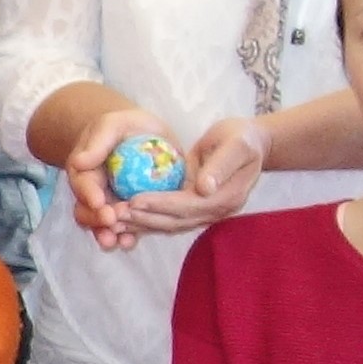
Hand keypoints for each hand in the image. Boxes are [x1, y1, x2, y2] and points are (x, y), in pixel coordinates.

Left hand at [60, 105, 257, 248]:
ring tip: (113, 222)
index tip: (135, 200)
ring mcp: (205, 213)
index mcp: (227, 197)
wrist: (250, 144)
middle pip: (176, 221)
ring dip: (141, 225)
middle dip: (144, 219)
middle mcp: (215, 211)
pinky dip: (145, 221)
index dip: (161, 205)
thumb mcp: (237, 144)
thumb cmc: (243, 138)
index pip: (189, 205)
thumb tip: (205, 187)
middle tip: (114, 214)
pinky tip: (123, 220)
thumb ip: (222, 165)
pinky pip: (167, 218)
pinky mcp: (193, 209)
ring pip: (169, 224)